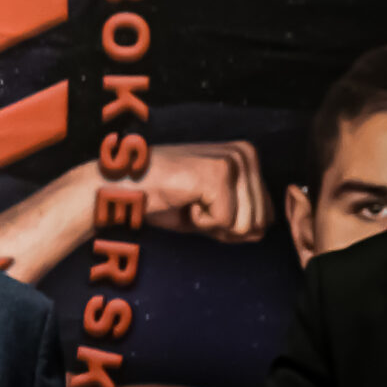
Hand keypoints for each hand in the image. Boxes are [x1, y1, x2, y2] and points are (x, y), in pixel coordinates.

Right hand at [144, 142, 266, 241]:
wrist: (120, 187)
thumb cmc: (158, 198)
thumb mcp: (208, 210)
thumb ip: (238, 220)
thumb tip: (261, 233)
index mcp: (246, 156)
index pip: (266, 212)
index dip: (232, 225)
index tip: (201, 207)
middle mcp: (245, 153)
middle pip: (260, 220)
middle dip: (224, 226)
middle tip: (192, 205)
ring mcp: (233, 161)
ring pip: (246, 223)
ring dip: (211, 224)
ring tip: (187, 201)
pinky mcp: (218, 175)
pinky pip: (225, 222)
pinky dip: (199, 222)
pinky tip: (182, 201)